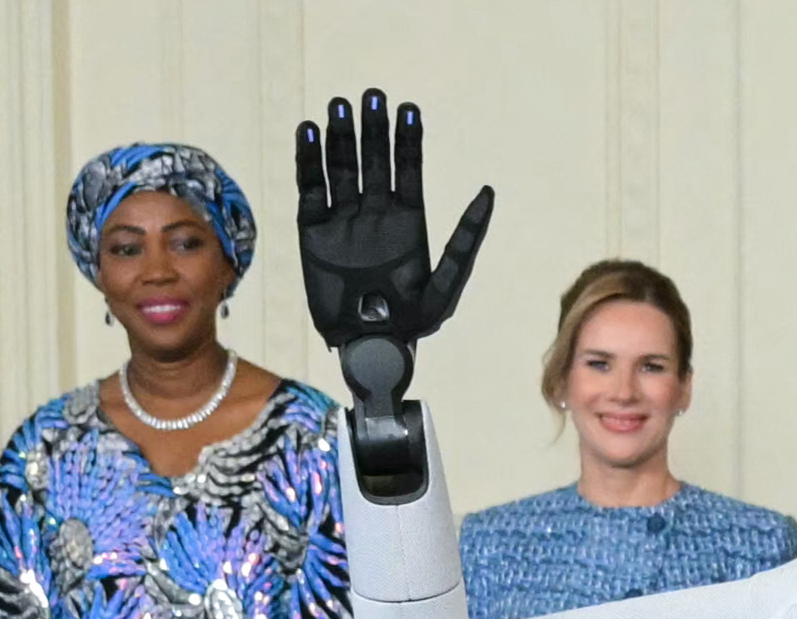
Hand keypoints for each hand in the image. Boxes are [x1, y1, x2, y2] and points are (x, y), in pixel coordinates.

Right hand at [295, 90, 492, 349]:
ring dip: (339, 136)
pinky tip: (309, 133)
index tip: (407, 109)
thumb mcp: (447, 283)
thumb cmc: (412, 321)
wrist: (369, 344)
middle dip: (373, 129)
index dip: (408, 140)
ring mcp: (343, 219)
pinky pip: (310, 188)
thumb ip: (465, 239)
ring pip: (340, 167)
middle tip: (371, 97)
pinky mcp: (312, 230)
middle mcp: (374, 214)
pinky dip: (308, 160)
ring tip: (339, 106)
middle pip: (373, 161)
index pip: (408, 169)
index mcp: (408, 221)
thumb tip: (488, 192)